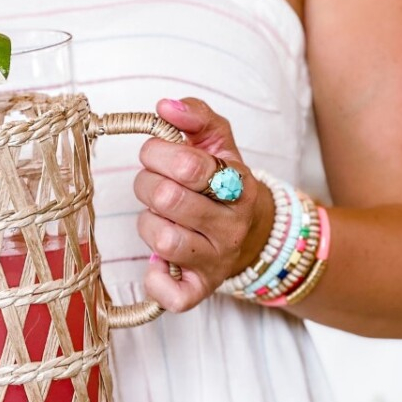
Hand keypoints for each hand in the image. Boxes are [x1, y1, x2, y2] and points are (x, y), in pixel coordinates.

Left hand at [134, 97, 273, 312]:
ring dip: (148, 224)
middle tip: (153, 185)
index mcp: (236, 184)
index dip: (157, 153)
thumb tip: (165, 107)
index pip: (187, 164)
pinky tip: (159, 262)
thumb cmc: (224, 185)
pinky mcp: (201, 289)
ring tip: (160, 218)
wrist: (254, 236)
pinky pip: (171, 295)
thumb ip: (196, 116)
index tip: (154, 154)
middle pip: (167, 199)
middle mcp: (230, 225)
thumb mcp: (219, 143)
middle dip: (146, 185)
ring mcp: (216, 260)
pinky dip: (157, 280)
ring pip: (162, 239)